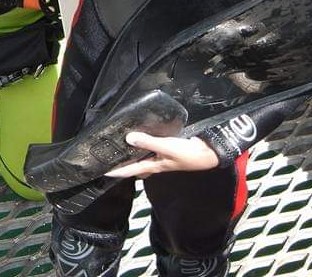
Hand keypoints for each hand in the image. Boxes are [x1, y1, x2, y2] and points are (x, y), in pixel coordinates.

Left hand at [104, 132, 218, 178]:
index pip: (130, 170)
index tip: (103, 172)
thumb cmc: (188, 154)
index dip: (117, 171)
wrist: (208, 153)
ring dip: (133, 155)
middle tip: (110, 159)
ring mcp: (162, 158)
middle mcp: (156, 164)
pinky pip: (150, 150)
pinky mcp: (167, 151)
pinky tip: (141, 139)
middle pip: (135, 167)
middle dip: (123, 165)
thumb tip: (129, 138)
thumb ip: (148, 143)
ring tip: (121, 148)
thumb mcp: (167, 148)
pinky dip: (143, 147)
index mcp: (153, 166)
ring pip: (142, 159)